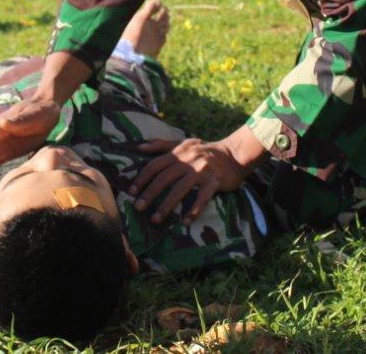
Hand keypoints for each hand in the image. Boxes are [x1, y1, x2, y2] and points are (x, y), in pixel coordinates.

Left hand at [129, 137, 247, 224]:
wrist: (234, 154)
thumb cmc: (205, 151)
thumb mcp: (183, 144)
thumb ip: (161, 145)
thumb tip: (139, 147)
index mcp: (179, 152)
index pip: (156, 165)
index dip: (142, 178)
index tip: (131, 191)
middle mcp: (189, 160)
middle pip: (165, 178)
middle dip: (150, 194)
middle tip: (138, 207)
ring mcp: (202, 170)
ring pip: (181, 189)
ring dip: (166, 205)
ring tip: (155, 219)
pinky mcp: (215, 181)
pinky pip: (202, 197)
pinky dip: (194, 210)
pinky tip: (186, 221)